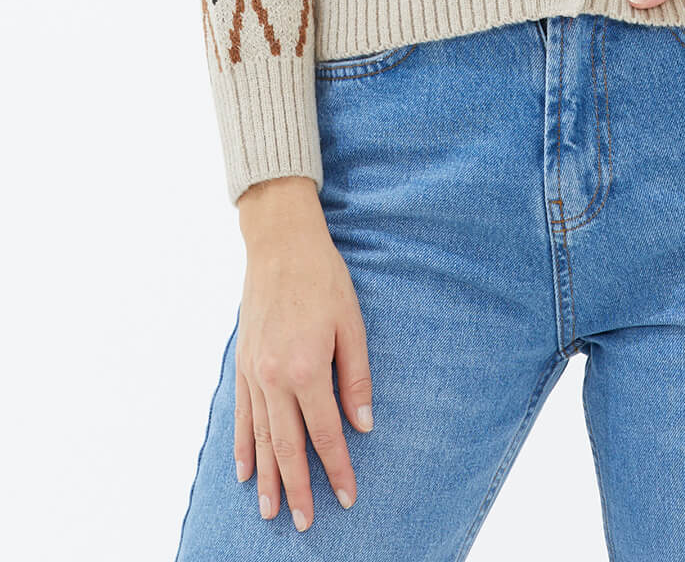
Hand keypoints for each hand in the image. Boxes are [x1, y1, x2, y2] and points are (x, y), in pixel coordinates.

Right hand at [234, 178, 373, 530]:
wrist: (280, 244)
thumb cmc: (323, 279)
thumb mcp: (352, 323)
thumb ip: (356, 378)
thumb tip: (362, 425)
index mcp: (307, 368)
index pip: (324, 432)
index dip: (337, 467)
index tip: (347, 496)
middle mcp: (275, 378)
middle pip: (287, 446)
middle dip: (298, 488)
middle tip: (307, 523)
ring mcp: (253, 373)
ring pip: (260, 438)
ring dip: (267, 477)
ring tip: (272, 512)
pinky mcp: (242, 364)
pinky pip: (241, 415)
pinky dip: (243, 445)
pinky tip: (245, 471)